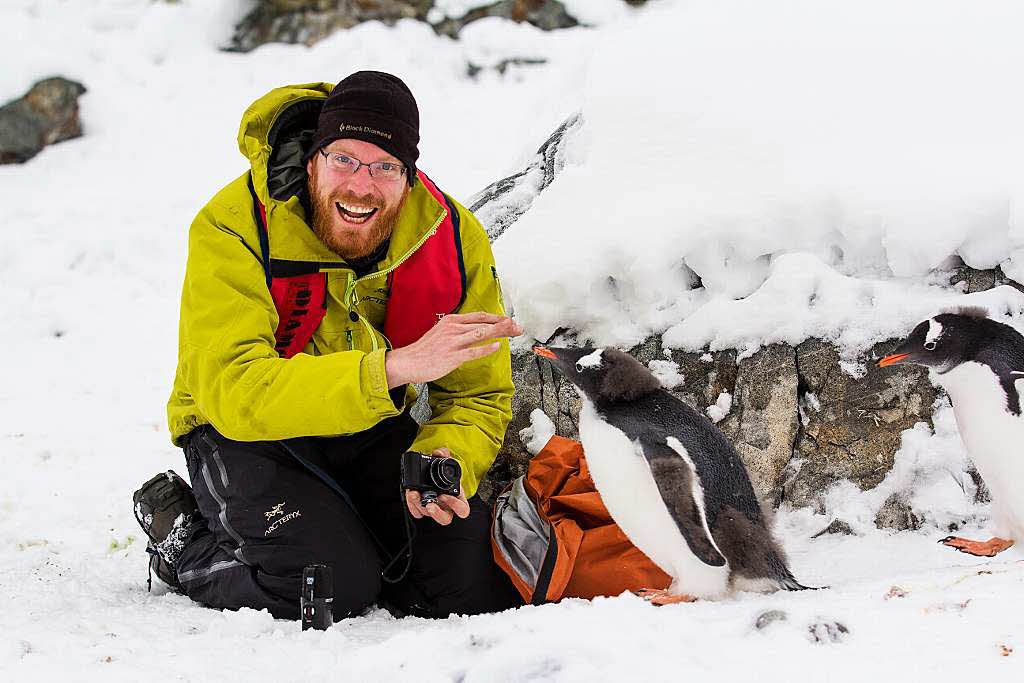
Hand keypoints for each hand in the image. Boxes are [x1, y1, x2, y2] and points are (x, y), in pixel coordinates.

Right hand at [385, 312, 522, 387]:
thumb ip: (458, 330)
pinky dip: (486, 349)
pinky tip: (497, 347)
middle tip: (518, 327)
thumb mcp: (442, 333)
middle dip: (504, 325)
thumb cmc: (426, 350)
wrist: (408, 362)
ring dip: (499, 332)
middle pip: (484, 324)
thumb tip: (476, 331)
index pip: (479, 316)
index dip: (496, 317)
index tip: (509, 320)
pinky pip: (472, 351)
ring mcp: (453, 342)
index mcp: (452, 321)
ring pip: (480, 334)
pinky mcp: (452, 356)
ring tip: (512, 331)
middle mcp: (453, 329)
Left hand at [404, 448, 470, 525]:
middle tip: (429, 505)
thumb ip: (444, 454)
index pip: (462, 510)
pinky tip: (410, 494)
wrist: (431, 472)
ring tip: (413, 493)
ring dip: (418, 505)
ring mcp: (434, 508)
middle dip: (437, 513)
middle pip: (445, 519)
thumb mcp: (446, 460)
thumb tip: (438, 453)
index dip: (455, 505)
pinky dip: (411, 504)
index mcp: (457, 497)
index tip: (444, 495)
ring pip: (427, 514)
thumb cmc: (443, 470)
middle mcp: (446, 506)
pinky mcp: (422, 508)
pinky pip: (416, 512)